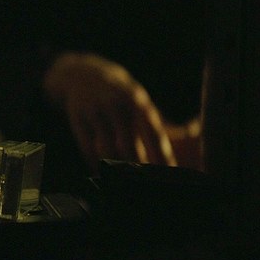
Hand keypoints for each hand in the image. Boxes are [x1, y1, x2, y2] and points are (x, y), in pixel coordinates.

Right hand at [43, 53, 176, 172]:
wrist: (84, 75)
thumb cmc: (120, 95)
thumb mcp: (139, 101)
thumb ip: (155, 124)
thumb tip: (182, 147)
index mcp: (137, 101)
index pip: (153, 133)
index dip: (162, 156)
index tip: (169, 174)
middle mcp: (116, 105)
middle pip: (129, 145)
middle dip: (139, 168)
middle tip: (146, 184)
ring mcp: (95, 111)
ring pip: (106, 149)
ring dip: (116, 169)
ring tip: (126, 184)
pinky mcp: (77, 118)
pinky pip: (87, 147)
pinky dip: (95, 164)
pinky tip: (103, 174)